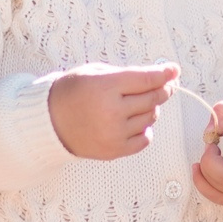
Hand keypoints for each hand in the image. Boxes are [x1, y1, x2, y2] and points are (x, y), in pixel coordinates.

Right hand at [48, 63, 178, 160]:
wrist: (49, 123)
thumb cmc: (71, 93)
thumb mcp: (95, 72)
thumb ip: (126, 74)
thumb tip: (157, 75)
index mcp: (107, 87)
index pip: (147, 79)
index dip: (165, 74)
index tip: (173, 70)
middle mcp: (112, 111)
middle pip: (153, 99)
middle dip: (163, 89)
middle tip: (166, 84)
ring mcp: (114, 133)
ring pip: (150, 118)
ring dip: (150, 109)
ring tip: (138, 103)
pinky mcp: (114, 150)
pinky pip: (144, 139)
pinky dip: (145, 129)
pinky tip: (135, 122)